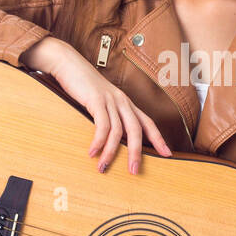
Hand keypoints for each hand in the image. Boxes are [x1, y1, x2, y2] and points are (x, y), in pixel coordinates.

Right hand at [31, 37, 172, 173]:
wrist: (68, 64)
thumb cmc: (83, 85)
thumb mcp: (101, 101)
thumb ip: (109, 116)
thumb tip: (112, 138)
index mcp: (126, 103)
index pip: (148, 122)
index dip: (158, 139)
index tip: (167, 154)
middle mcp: (122, 101)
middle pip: (136, 130)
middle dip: (137, 153)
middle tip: (134, 171)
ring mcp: (110, 100)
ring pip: (118, 131)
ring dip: (111, 152)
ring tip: (103, 167)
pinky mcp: (96, 100)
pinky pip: (102, 126)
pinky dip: (98, 142)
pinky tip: (92, 152)